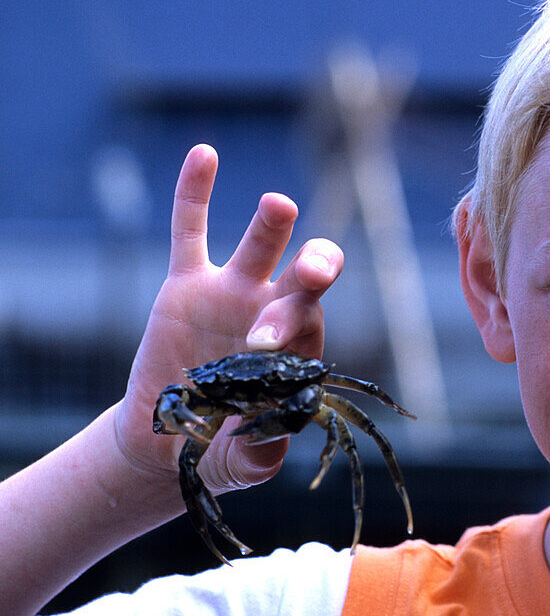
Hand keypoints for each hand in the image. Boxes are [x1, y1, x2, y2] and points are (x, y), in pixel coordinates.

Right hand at [112, 145, 343, 496]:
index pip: (309, 328)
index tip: (261, 346)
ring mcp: (232, 293)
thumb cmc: (223, 451)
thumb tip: (275, 432)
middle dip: (311, 271)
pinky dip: (195, 193)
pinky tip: (204, 153)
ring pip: (260, 247)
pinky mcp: (187, 283)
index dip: (293, 328)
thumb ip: (265, 451)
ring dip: (273, 225)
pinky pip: (191, 230)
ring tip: (279, 204)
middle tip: (310, 269)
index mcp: (297, 353)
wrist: (171, 442)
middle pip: (303, 280)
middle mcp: (273, 313)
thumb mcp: (245, 462)